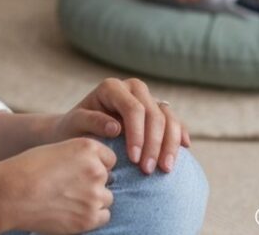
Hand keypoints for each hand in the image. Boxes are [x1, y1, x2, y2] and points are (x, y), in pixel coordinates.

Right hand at [0, 138, 115, 233]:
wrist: (12, 193)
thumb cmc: (29, 169)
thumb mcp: (57, 150)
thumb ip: (80, 157)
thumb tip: (97, 171)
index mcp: (88, 148)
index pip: (109, 158)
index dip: (95, 165)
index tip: (78, 171)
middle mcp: (96, 170)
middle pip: (107, 179)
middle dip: (92, 183)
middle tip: (68, 187)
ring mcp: (94, 196)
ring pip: (105, 198)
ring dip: (92, 199)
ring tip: (67, 199)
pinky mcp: (89, 218)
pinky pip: (103, 216)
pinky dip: (91, 215)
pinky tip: (72, 211)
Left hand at [54, 78, 190, 175]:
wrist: (78, 132)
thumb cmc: (74, 129)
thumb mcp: (74, 125)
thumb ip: (91, 121)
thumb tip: (116, 127)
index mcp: (112, 87)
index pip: (134, 109)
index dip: (137, 135)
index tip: (133, 160)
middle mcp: (132, 89)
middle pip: (154, 113)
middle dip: (154, 143)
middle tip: (148, 170)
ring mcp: (147, 98)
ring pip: (168, 117)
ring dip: (170, 144)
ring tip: (165, 169)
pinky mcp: (157, 111)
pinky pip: (174, 121)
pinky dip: (180, 133)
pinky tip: (184, 147)